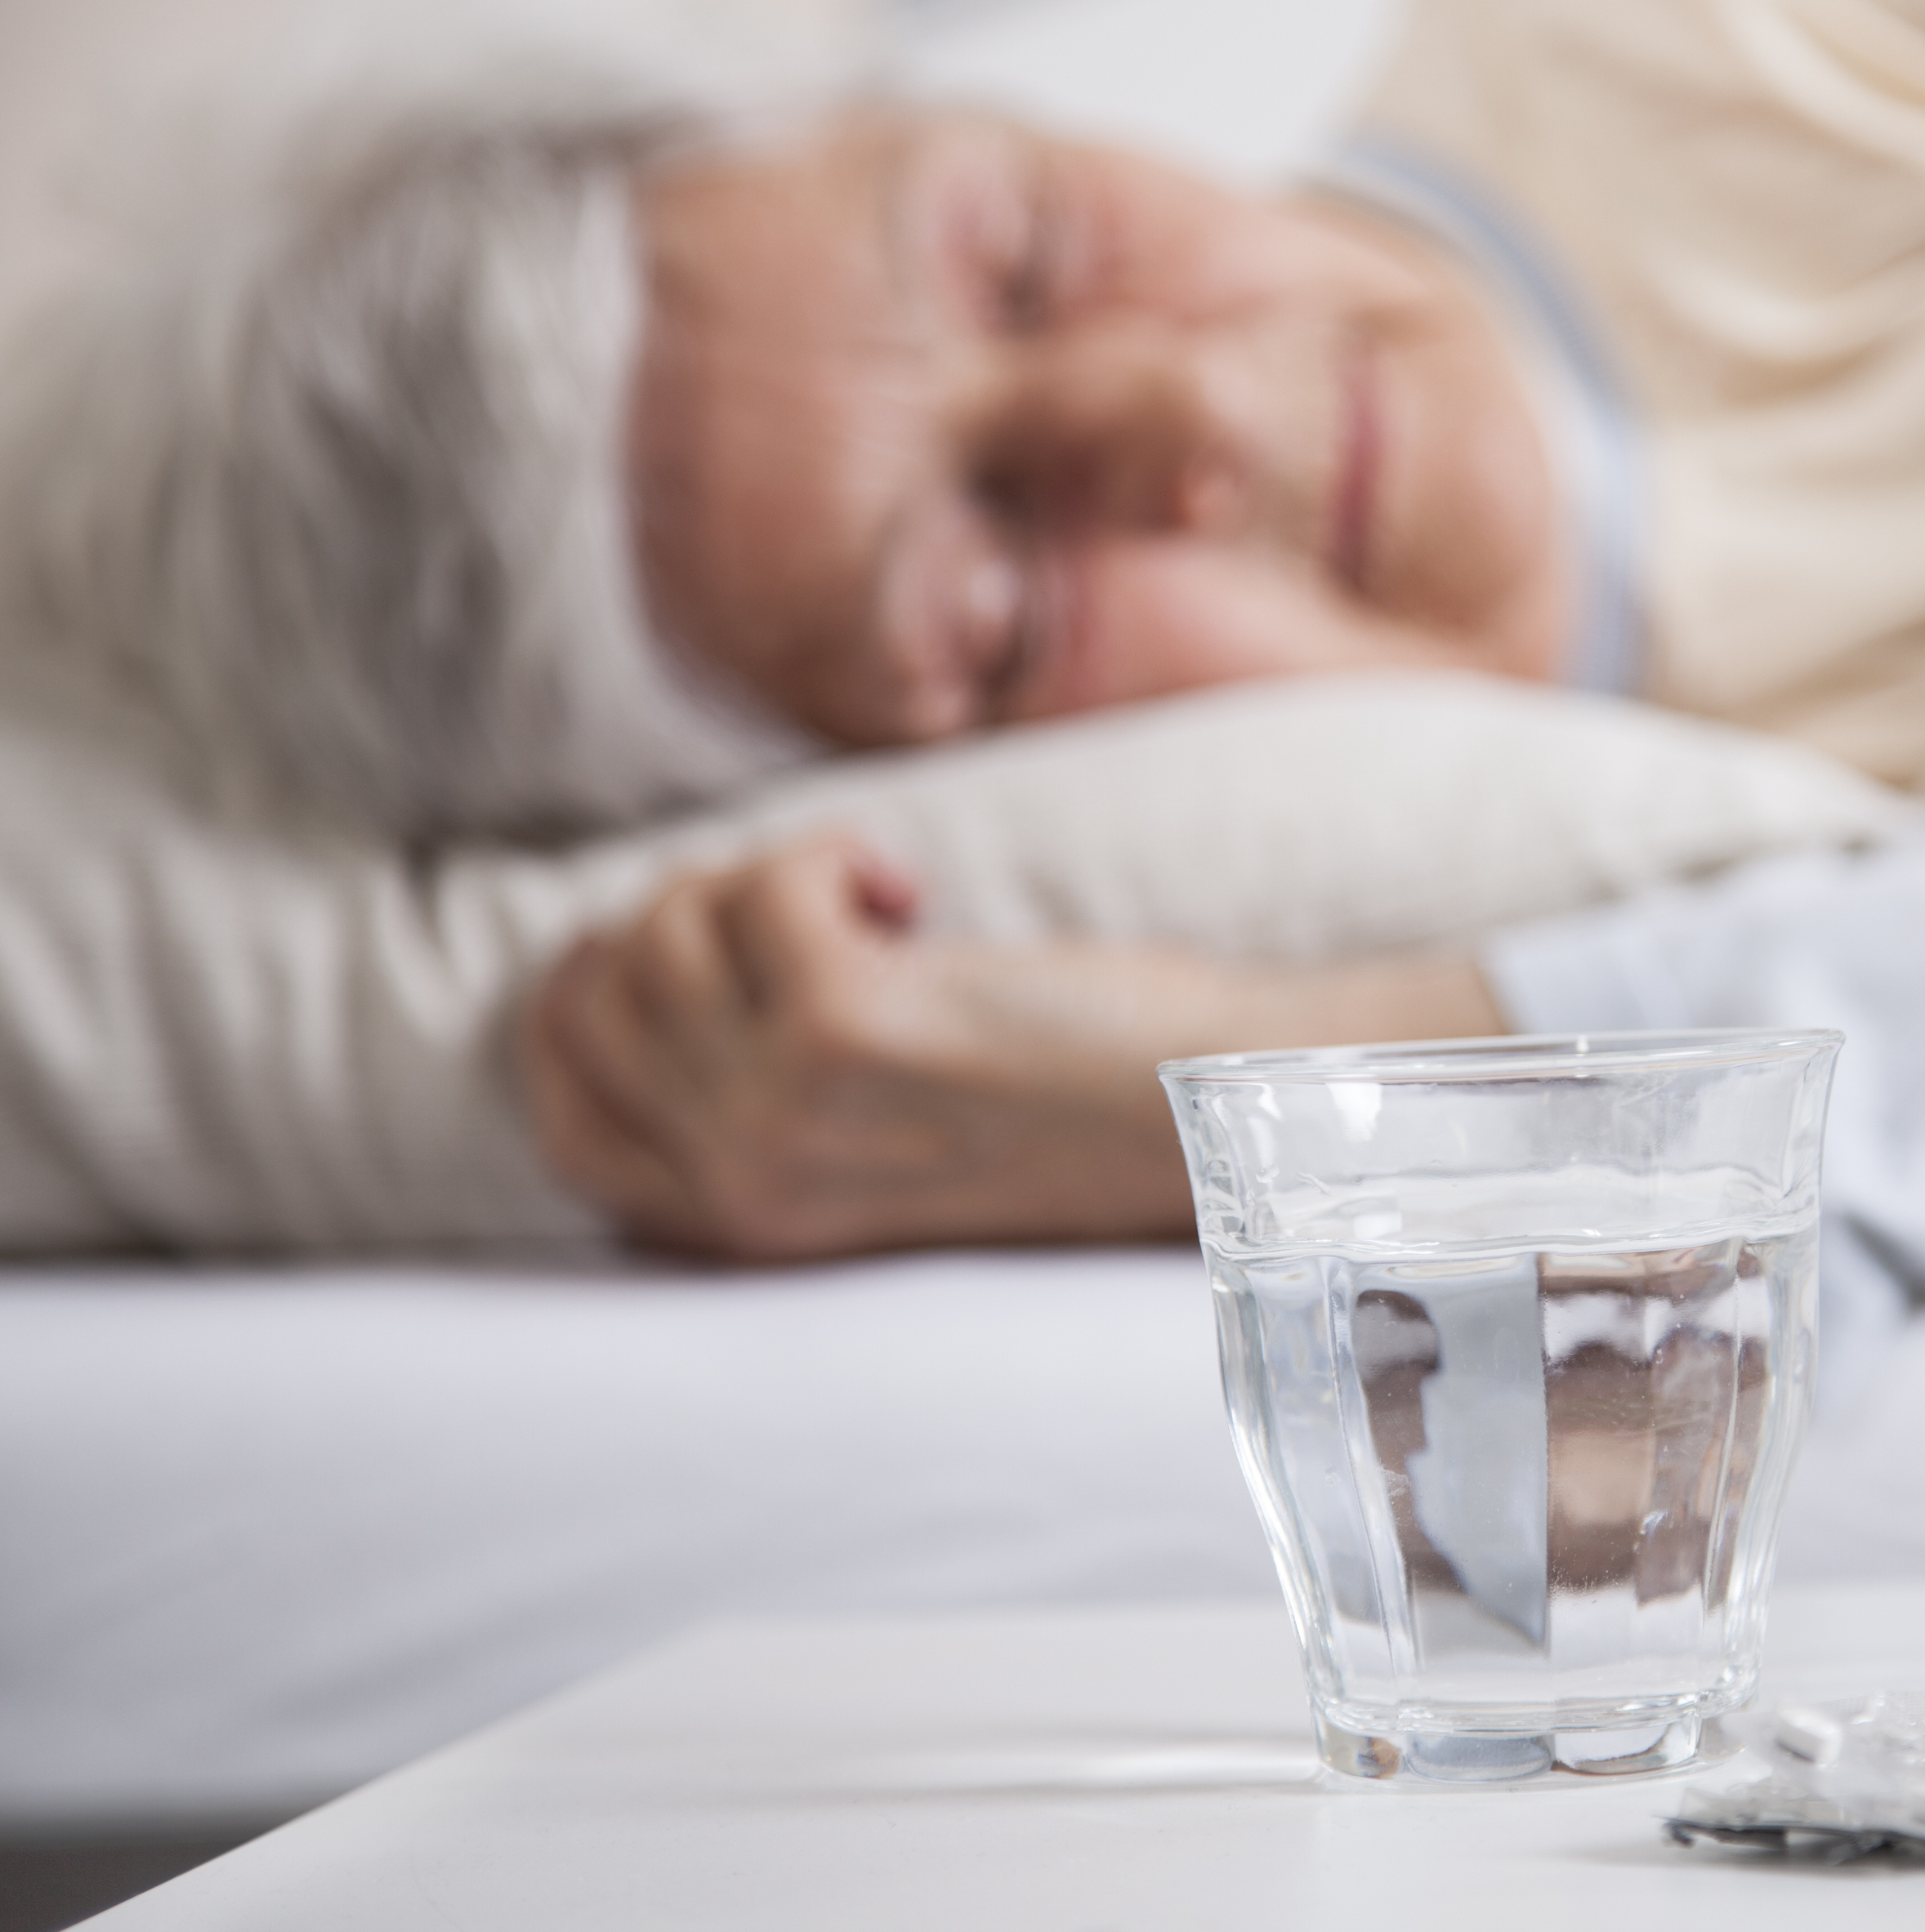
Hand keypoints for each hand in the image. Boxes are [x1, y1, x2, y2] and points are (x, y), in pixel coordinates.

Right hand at [521, 834, 1196, 1259]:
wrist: (1205, 1112)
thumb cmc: (1055, 1099)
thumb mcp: (866, 1131)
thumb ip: (752, 1091)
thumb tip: (625, 964)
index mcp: (740, 1226)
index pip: (562, 1117)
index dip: (584, 1006)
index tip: (675, 947)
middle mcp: (744, 1188)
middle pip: (599, 996)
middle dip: (689, 913)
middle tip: (812, 914)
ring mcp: (786, 1115)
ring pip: (666, 929)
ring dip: (766, 876)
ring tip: (878, 909)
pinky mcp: (846, 1030)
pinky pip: (763, 889)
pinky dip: (830, 855)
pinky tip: (908, 892)